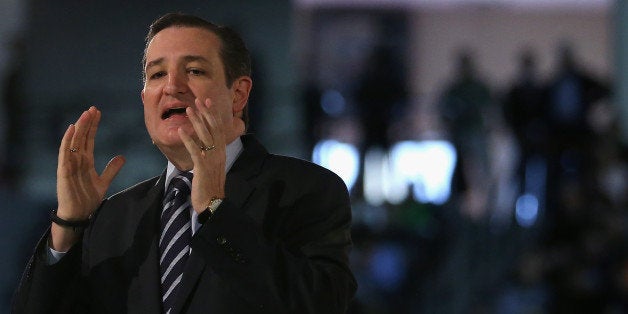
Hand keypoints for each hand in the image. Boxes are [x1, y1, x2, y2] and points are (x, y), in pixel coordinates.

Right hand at [51, 106, 124, 250]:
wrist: (79, 214)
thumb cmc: (87, 199)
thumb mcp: (103, 181)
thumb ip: (112, 169)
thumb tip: (122, 156)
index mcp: (85, 161)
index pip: (89, 139)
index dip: (93, 126)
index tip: (98, 113)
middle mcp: (76, 159)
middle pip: (81, 136)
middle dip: (87, 122)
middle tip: (93, 108)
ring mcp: (69, 164)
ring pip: (73, 141)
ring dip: (78, 127)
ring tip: (85, 114)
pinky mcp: (63, 170)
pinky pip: (64, 152)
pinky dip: (66, 140)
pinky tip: (71, 129)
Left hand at [178, 98, 229, 212]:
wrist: (213, 203)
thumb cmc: (211, 186)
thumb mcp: (212, 167)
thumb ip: (210, 154)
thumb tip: (205, 145)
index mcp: (221, 152)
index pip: (219, 129)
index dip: (213, 115)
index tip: (208, 102)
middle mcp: (219, 153)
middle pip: (213, 129)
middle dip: (206, 113)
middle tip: (199, 100)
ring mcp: (212, 159)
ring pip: (205, 136)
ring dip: (196, 121)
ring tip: (188, 109)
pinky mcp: (203, 167)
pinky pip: (195, 150)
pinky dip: (188, 140)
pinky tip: (181, 131)